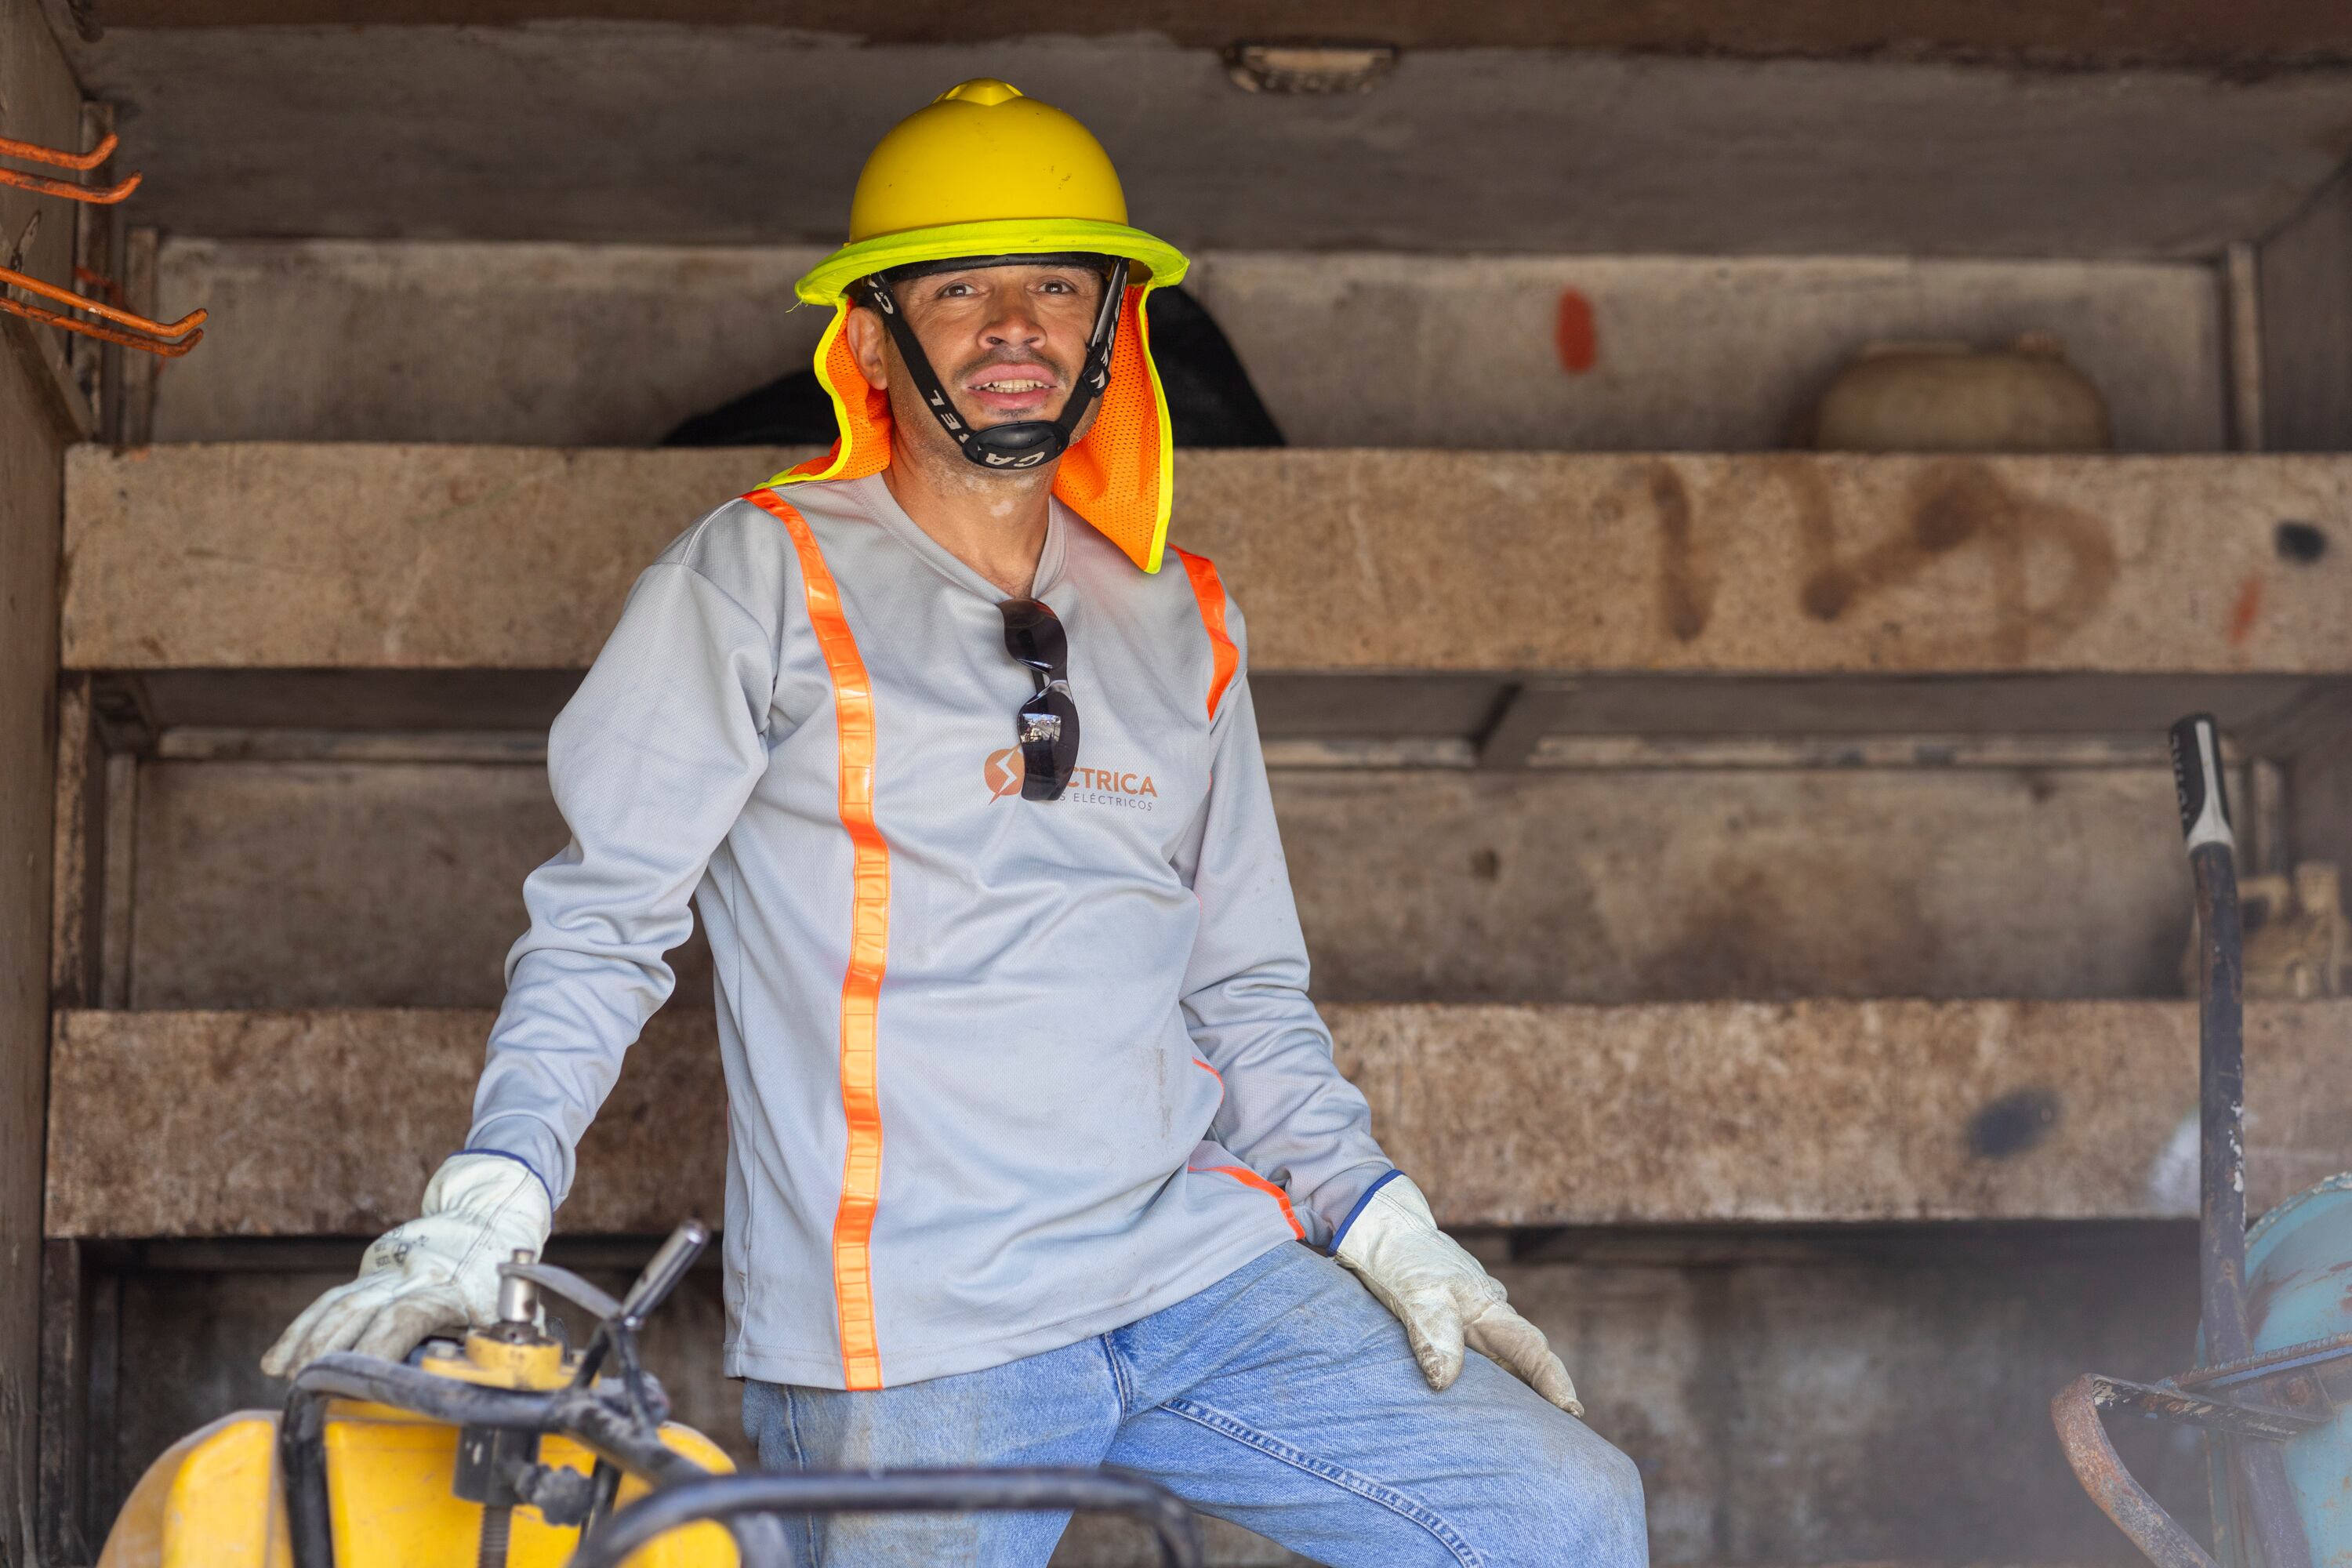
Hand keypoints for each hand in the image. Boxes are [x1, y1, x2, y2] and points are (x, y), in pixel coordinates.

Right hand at [260, 1153, 551, 1376]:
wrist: (488, 1217)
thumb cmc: (499, 1281)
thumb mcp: (508, 1314)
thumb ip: (487, 1351)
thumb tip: (467, 1389)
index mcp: (449, 1289)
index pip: (407, 1315)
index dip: (381, 1345)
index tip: (358, 1378)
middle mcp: (412, 1276)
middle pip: (359, 1308)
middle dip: (327, 1349)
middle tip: (302, 1388)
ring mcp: (388, 1272)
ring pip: (338, 1303)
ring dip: (306, 1340)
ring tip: (282, 1375)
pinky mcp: (372, 1272)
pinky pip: (333, 1299)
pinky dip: (303, 1327)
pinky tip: (278, 1357)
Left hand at [1336, 1174, 1582, 1414]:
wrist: (1383, 1231)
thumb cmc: (1402, 1259)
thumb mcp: (1415, 1293)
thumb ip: (1433, 1332)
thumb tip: (1445, 1382)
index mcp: (1488, 1308)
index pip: (1531, 1350)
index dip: (1554, 1382)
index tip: (1572, 1412)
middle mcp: (1488, 1316)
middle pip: (1527, 1359)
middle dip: (1548, 1391)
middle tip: (1564, 1432)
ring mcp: (1472, 1320)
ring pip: (1504, 1360)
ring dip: (1519, 1389)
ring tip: (1531, 1428)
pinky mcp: (1451, 1325)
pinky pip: (1480, 1358)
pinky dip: (1490, 1380)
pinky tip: (1486, 1401)